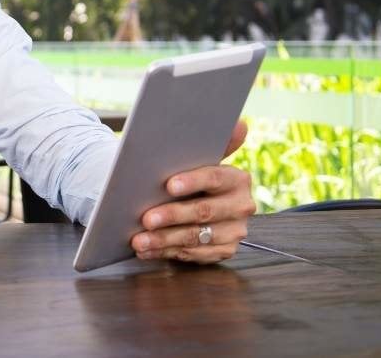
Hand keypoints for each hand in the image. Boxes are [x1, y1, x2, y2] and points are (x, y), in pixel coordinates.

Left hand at [130, 121, 254, 264]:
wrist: (199, 201)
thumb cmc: (194, 177)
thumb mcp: (203, 159)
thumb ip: (219, 143)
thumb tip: (241, 124)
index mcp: (238, 179)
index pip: (214, 178)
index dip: (192, 181)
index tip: (168, 185)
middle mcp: (242, 206)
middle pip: (203, 212)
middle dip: (172, 215)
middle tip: (146, 219)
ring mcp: (235, 231)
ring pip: (196, 238)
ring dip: (164, 240)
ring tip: (139, 240)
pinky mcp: (224, 251)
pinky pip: (193, 255)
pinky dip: (166, 253)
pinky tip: (147, 250)